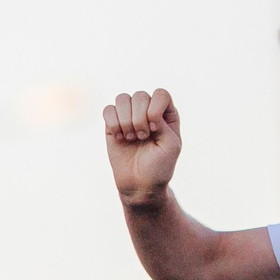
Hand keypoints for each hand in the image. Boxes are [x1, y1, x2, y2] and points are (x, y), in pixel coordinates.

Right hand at [103, 89, 181, 206]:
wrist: (140, 185)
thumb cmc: (160, 167)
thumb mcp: (171, 146)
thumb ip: (164, 124)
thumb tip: (146, 110)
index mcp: (166, 113)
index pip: (160, 94)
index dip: (155, 109)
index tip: (154, 130)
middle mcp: (147, 110)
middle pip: (140, 96)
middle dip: (139, 118)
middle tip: (142, 137)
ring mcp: (129, 116)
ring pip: (122, 99)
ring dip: (125, 120)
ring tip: (130, 138)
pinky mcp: (113, 125)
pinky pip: (108, 110)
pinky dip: (113, 123)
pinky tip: (119, 137)